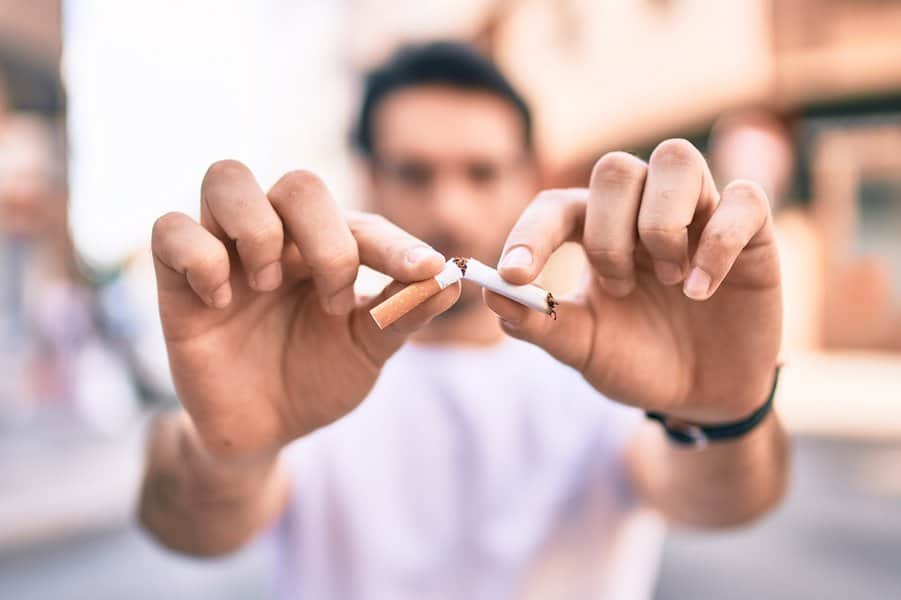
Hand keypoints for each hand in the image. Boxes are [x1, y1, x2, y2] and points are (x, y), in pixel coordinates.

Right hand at [152, 161, 458, 459]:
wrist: (263, 429)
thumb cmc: (317, 378)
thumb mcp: (366, 350)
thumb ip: (402, 314)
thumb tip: (451, 280)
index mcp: (328, 247)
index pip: (363, 223)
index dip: (397, 245)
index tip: (424, 272)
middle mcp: (278, 237)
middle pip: (298, 183)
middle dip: (326, 238)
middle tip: (333, 298)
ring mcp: (226, 251)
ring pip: (227, 178)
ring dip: (259, 230)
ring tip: (270, 285)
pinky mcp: (177, 279)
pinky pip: (171, 228)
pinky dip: (200, 256)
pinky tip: (223, 302)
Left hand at [486, 139, 781, 422]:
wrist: (700, 396)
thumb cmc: (637, 361)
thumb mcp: (583, 348)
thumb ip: (539, 322)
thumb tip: (489, 292)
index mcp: (595, 231)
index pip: (555, 205)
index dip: (531, 234)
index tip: (514, 274)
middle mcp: (643, 210)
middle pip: (615, 169)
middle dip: (608, 233)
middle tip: (620, 288)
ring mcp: (699, 213)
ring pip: (676, 159)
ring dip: (661, 224)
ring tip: (670, 282)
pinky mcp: (753, 231)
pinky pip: (743, 199)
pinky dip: (718, 242)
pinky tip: (703, 291)